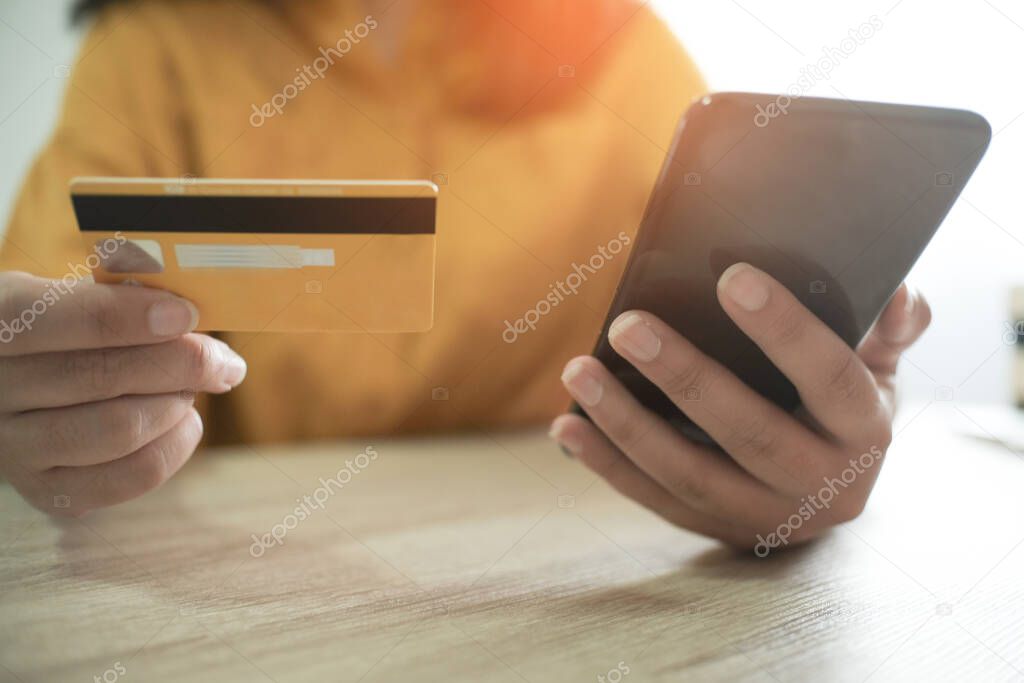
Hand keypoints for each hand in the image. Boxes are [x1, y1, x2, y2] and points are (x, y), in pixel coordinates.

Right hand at [0, 271, 245, 515]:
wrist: (12, 387)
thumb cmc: (55, 331)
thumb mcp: (62, 293)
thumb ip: (116, 291)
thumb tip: (185, 305)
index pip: (61, 318)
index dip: (132, 317)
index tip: (187, 314)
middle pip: (102, 377)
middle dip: (180, 364)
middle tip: (220, 359)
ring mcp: (13, 449)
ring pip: (120, 430)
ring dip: (176, 404)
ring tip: (192, 387)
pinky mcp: (45, 492)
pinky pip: (128, 477)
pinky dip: (174, 446)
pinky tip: (182, 420)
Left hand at [549, 263, 929, 553]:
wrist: (827, 497)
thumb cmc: (844, 412)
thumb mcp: (881, 374)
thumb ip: (889, 332)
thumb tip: (898, 291)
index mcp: (866, 434)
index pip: (831, 378)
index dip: (785, 330)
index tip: (732, 278)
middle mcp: (819, 486)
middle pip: (749, 432)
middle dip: (684, 377)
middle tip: (627, 326)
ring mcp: (763, 516)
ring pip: (689, 474)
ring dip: (626, 423)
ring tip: (578, 371)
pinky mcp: (715, 529)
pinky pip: (655, 498)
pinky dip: (608, 464)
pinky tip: (568, 429)